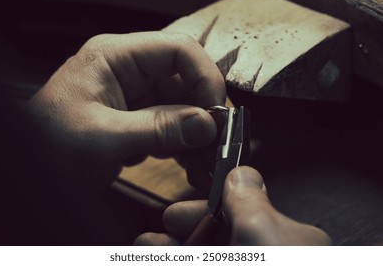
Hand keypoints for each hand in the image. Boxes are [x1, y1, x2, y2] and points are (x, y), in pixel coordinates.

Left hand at [27, 32, 225, 188]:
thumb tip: (205, 124)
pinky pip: (170, 124)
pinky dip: (181, 143)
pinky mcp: (136, 118)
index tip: (216, 111)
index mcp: (115, 57)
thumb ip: (157, 129)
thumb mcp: (103, 138)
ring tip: (201, 161)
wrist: (30, 167)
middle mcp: (127, 71)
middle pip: (184, 80)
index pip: (178, 50)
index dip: (205, 77)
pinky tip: (186, 161)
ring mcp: (133, 95)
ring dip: (194, 133)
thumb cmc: (46, 144)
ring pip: (181, 105)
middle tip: (213, 144)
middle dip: (202, 112)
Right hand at [134, 166, 331, 244]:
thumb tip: (243, 173)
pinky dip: (170, 252)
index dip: (206, 208)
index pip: (240, 213)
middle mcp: (264, 251)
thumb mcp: (265, 236)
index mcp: (285, 241)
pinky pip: (195, 257)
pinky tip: (149, 248)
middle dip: (181, 228)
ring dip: (169, 244)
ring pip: (201, 246)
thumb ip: (252, 202)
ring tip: (145, 242)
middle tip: (159, 228)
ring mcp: (243, 260)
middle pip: (216, 232)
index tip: (179, 209)